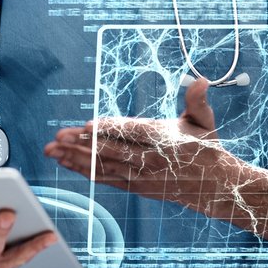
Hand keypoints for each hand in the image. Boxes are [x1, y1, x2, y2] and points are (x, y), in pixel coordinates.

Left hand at [43, 77, 242, 215]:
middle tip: (57, 136)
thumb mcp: (205, 122)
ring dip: (75, 158)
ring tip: (51, 150)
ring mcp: (140, 176)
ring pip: (103, 166)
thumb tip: (201, 79)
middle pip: (111, 151)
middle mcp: (150, 160)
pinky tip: (65, 163)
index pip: (133, 132)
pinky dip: (84, 171)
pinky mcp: (135, 186)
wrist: (216, 188)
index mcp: (165, 140)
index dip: (109, 129)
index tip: (88, 125)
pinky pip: (105, 178)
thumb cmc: (207, 148)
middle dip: (81, 144)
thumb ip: (198, 101)